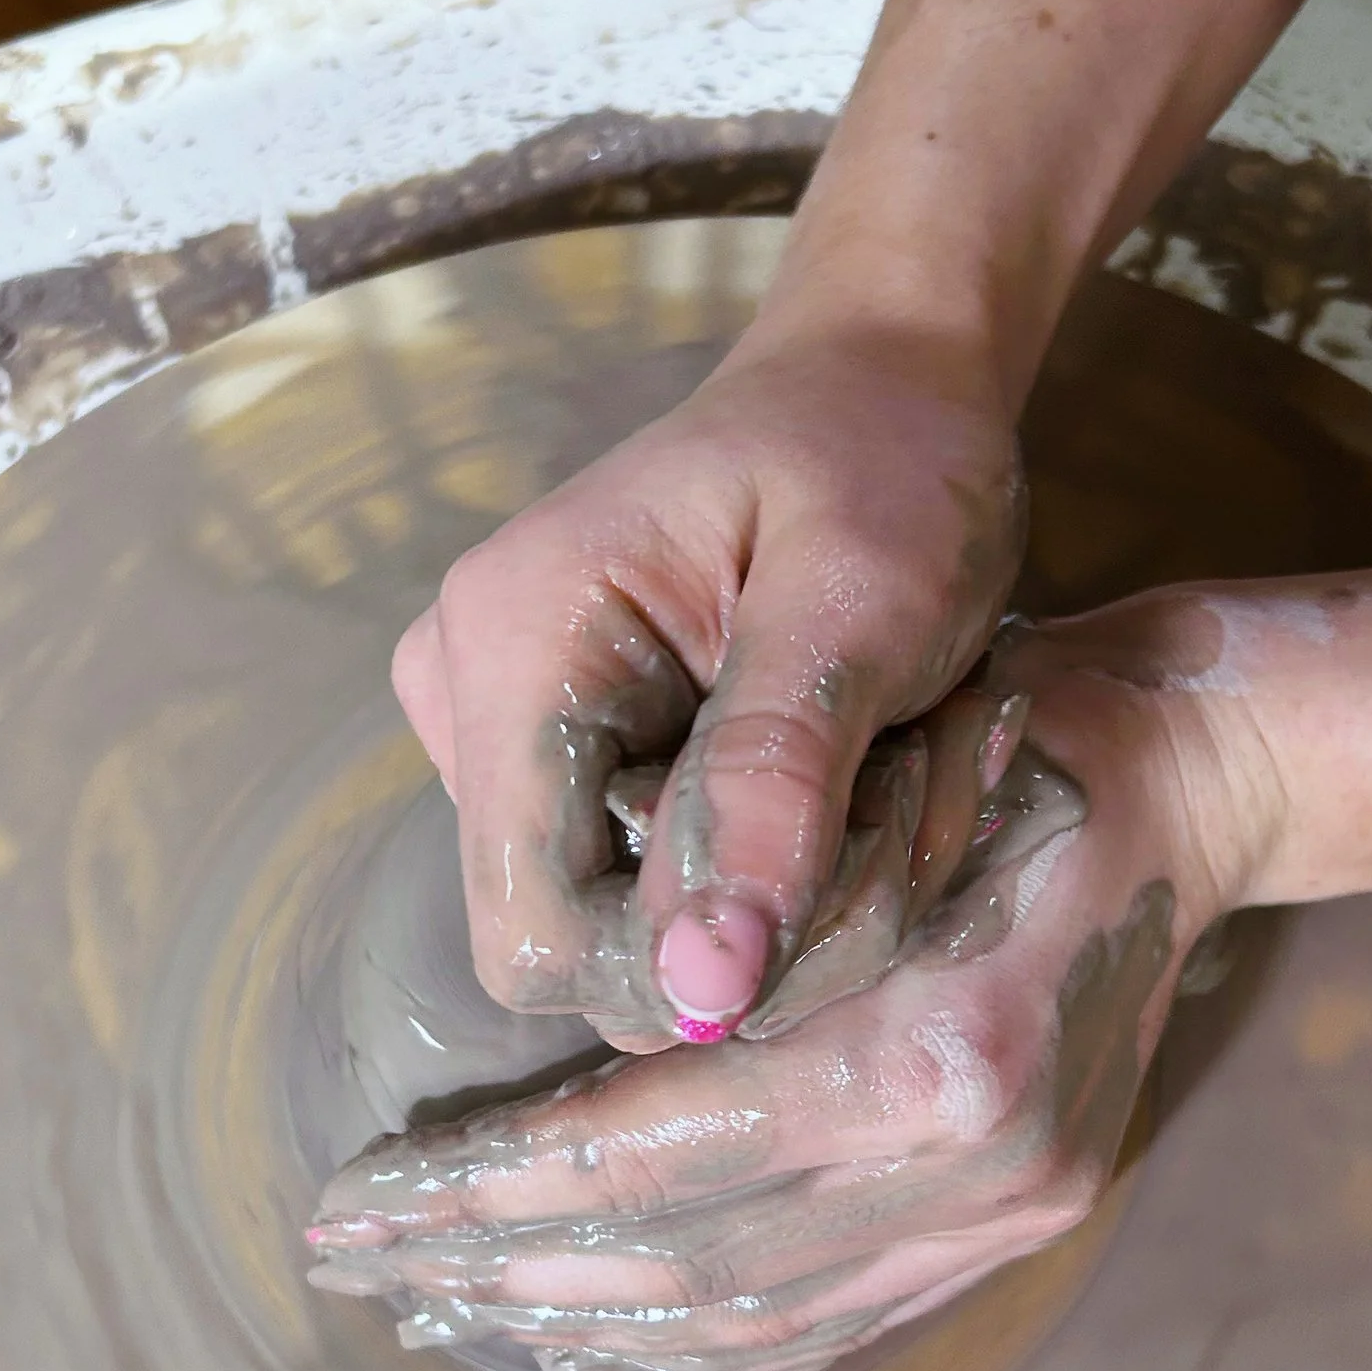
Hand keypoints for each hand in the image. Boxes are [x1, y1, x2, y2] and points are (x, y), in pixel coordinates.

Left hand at [309, 599, 1284, 1370]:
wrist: (1193, 776)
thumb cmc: (1001, 735)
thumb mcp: (850, 779)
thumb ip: (719, 935)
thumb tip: (546, 1075)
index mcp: (925, 1053)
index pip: (648, 1156)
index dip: (484, 1188)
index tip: (355, 1196)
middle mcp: (971, 1166)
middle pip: (685, 1260)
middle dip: (501, 1268)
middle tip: (361, 1262)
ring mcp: (1007, 1212)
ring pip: (752, 1316)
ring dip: (583, 1319)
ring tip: (447, 1304)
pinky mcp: (1018, 1226)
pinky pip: (831, 1320)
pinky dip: (700, 1337)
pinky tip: (597, 1333)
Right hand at [390, 317, 1027, 1042]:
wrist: (879, 381)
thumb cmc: (880, 459)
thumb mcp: (862, 607)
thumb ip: (775, 787)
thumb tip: (703, 988)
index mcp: (515, 644)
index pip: (535, 934)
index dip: (690, 966)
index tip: (846, 880)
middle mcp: (467, 695)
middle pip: (589, 951)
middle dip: (768, 920)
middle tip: (905, 801)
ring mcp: (500, 731)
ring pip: (641, 934)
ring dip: (795, 890)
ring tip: (892, 767)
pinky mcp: (557, 760)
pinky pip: (656, 892)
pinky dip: (777, 864)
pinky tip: (849, 778)